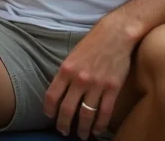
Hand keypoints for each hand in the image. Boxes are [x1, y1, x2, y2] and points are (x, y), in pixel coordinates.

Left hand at [44, 18, 133, 138]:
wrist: (115, 34)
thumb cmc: (92, 43)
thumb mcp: (72, 56)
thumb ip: (66, 74)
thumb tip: (61, 92)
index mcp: (66, 70)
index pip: (52, 95)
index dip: (49, 110)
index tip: (50, 117)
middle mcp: (79, 79)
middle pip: (67, 109)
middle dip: (64, 124)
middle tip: (64, 131)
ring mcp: (96, 85)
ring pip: (86, 114)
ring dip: (83, 129)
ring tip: (82, 135)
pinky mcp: (112, 88)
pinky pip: (104, 112)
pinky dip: (100, 125)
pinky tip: (98, 130)